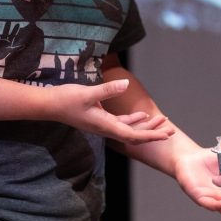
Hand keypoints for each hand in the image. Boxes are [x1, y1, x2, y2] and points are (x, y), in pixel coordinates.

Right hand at [0, 20, 22, 58]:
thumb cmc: (2, 57)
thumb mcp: (10, 51)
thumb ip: (16, 48)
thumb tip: (24, 46)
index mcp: (9, 44)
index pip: (14, 36)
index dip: (16, 31)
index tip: (18, 25)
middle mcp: (5, 42)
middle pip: (9, 34)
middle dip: (12, 29)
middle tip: (14, 23)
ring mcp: (0, 41)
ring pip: (3, 34)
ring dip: (5, 28)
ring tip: (7, 22)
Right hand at [47, 79, 174, 144]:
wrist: (49, 105)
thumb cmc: (66, 99)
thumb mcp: (88, 93)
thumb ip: (107, 89)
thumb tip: (126, 85)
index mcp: (106, 126)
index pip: (134, 135)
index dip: (152, 135)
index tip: (167, 135)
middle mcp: (106, 129)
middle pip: (135, 136)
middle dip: (153, 133)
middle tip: (171, 130)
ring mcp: (103, 125)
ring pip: (129, 130)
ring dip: (146, 127)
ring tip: (162, 122)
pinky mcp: (99, 119)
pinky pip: (121, 123)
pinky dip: (134, 121)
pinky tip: (143, 115)